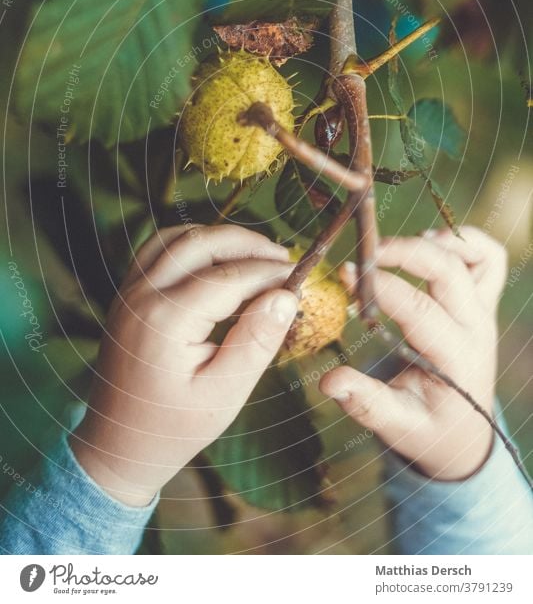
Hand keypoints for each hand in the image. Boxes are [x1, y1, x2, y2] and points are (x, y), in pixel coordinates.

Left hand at [71, 225, 296, 505]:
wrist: (118, 445)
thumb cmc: (174, 427)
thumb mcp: (225, 394)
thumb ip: (256, 341)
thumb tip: (286, 296)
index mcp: (166, 321)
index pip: (228, 277)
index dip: (268, 272)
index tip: (300, 275)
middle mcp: (142, 296)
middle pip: (200, 242)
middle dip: (246, 243)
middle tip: (283, 258)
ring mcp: (128, 291)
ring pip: (175, 237)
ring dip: (217, 238)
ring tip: (255, 254)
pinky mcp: (126, 294)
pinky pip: (157, 249)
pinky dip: (191, 243)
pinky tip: (217, 259)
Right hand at [320, 226, 505, 480]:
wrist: (465, 434)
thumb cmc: (427, 429)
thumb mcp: (397, 425)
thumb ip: (367, 404)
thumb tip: (330, 382)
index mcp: (455, 359)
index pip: (419, 310)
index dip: (380, 286)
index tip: (344, 274)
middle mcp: (476, 328)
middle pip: (449, 271)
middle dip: (404, 252)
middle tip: (363, 252)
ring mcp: (484, 312)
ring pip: (476, 259)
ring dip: (437, 243)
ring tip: (396, 247)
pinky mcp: (484, 303)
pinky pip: (490, 260)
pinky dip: (464, 242)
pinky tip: (428, 243)